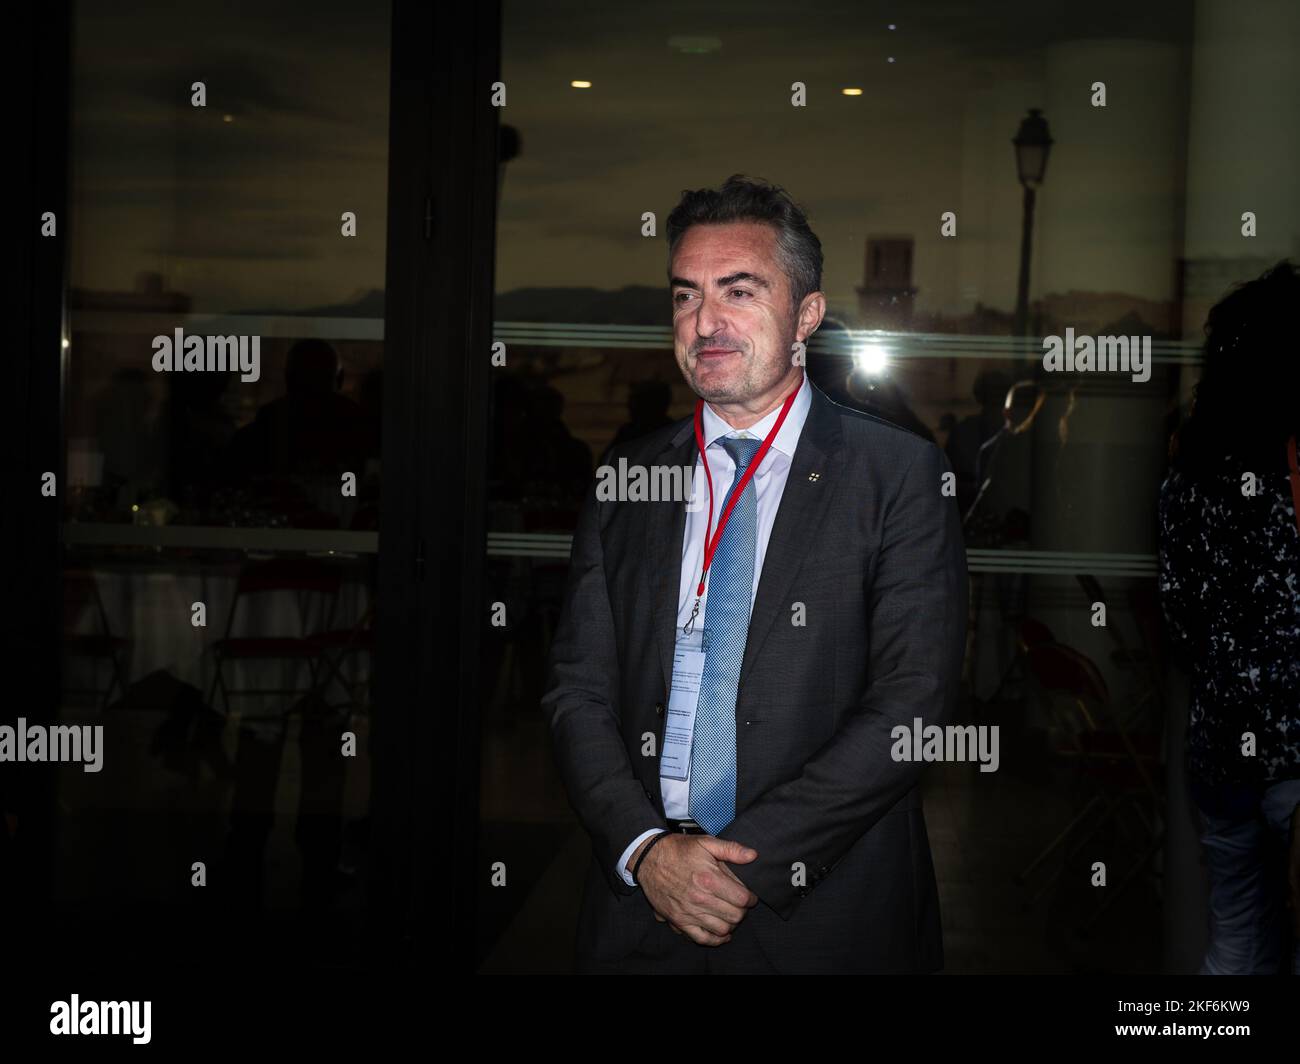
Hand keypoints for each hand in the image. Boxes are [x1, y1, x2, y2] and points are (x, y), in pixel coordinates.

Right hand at [632, 834, 758, 945]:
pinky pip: (702, 939)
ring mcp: (689, 913)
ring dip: (731, 923)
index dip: (751, 898)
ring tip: (730, 914)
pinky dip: (716, 940)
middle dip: (742, 911)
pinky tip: (722, 933)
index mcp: (709, 878)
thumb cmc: (678, 849)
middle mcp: (700, 898)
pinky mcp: (678, 921)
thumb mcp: (705, 842)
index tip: (750, 896)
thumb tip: (753, 856)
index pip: (742, 898)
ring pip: (722, 929)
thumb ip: (731, 849)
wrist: (648, 858)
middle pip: (735, 915)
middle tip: (740, 904)